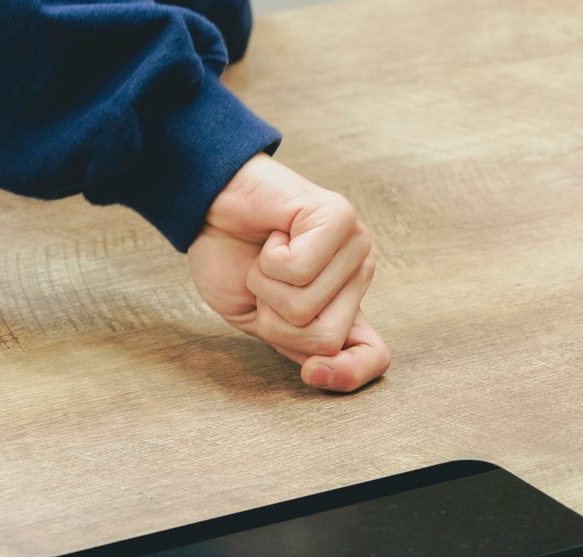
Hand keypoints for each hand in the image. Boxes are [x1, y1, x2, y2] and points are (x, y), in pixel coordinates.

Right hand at [188, 154, 389, 391]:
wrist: (208, 208)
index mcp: (342, 305)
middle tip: (265, 282)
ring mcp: (354, 244)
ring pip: (307, 307)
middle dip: (275, 319)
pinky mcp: (338, 217)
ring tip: (267, 255)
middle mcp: (357, 275)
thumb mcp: (257, 319)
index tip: (311, 374)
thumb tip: (322, 368)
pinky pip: (299, 270)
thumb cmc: (230, 258)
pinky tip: (274, 235)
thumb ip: (294, 344)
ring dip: (266, 286)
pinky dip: (269, 260)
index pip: (374, 356)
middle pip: (325, 338)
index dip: (348, 375)